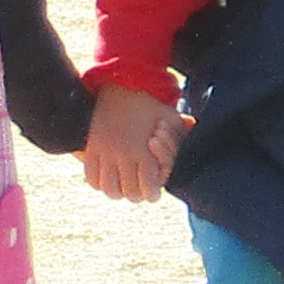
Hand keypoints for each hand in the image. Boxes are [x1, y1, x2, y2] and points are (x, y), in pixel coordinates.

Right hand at [83, 82, 188, 204]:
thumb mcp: (167, 114)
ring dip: (118, 191)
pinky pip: (92, 178)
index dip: (152, 193)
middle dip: (136, 194)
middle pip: (129, 193)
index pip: (147, 188)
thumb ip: (180, 131)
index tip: (154, 192)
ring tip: (124, 187)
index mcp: (143, 150)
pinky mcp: (90, 151)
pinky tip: (108, 180)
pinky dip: (99, 183)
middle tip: (139, 190)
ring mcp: (104, 154)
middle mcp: (123, 155)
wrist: (110, 89)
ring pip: (109, 189)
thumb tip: (193, 129)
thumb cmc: (144, 103)